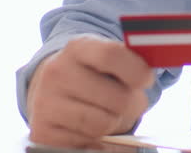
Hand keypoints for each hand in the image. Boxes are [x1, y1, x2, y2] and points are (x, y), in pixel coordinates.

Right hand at [26, 37, 154, 148]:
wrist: (48, 88)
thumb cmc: (89, 73)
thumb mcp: (104, 57)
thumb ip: (128, 62)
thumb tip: (148, 78)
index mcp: (77, 48)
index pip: (111, 55)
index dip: (136, 70)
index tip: (147, 80)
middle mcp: (57, 72)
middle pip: (117, 98)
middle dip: (132, 105)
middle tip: (132, 103)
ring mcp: (46, 102)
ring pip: (103, 125)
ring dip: (115, 124)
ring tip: (111, 113)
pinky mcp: (42, 130)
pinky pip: (88, 144)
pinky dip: (97, 140)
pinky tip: (91, 126)